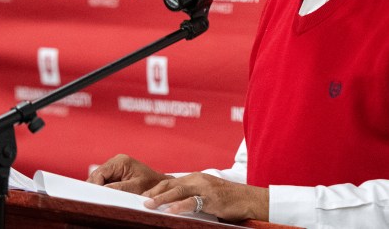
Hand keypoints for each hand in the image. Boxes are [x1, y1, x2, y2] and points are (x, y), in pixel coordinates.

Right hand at [87, 154, 172, 193]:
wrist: (160, 184)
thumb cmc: (150, 184)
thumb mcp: (135, 187)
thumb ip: (118, 188)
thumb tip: (103, 190)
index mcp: (121, 161)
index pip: (100, 172)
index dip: (95, 185)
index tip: (94, 197)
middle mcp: (116, 161)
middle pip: (97, 175)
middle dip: (95, 187)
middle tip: (93, 200)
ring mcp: (115, 167)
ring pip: (98, 178)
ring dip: (98, 188)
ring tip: (97, 199)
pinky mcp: (115, 174)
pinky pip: (104, 181)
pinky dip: (102, 188)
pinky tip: (103, 196)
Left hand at [142, 172, 268, 221]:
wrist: (248, 198)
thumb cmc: (227, 198)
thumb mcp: (207, 193)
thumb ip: (192, 195)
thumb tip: (174, 204)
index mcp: (195, 178)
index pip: (170, 182)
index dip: (155, 189)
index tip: (142, 196)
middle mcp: (197, 179)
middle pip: (170, 184)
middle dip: (154, 192)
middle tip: (139, 199)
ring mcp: (204, 187)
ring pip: (178, 191)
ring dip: (161, 198)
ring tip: (148, 205)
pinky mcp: (211, 198)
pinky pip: (192, 201)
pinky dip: (179, 206)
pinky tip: (169, 212)